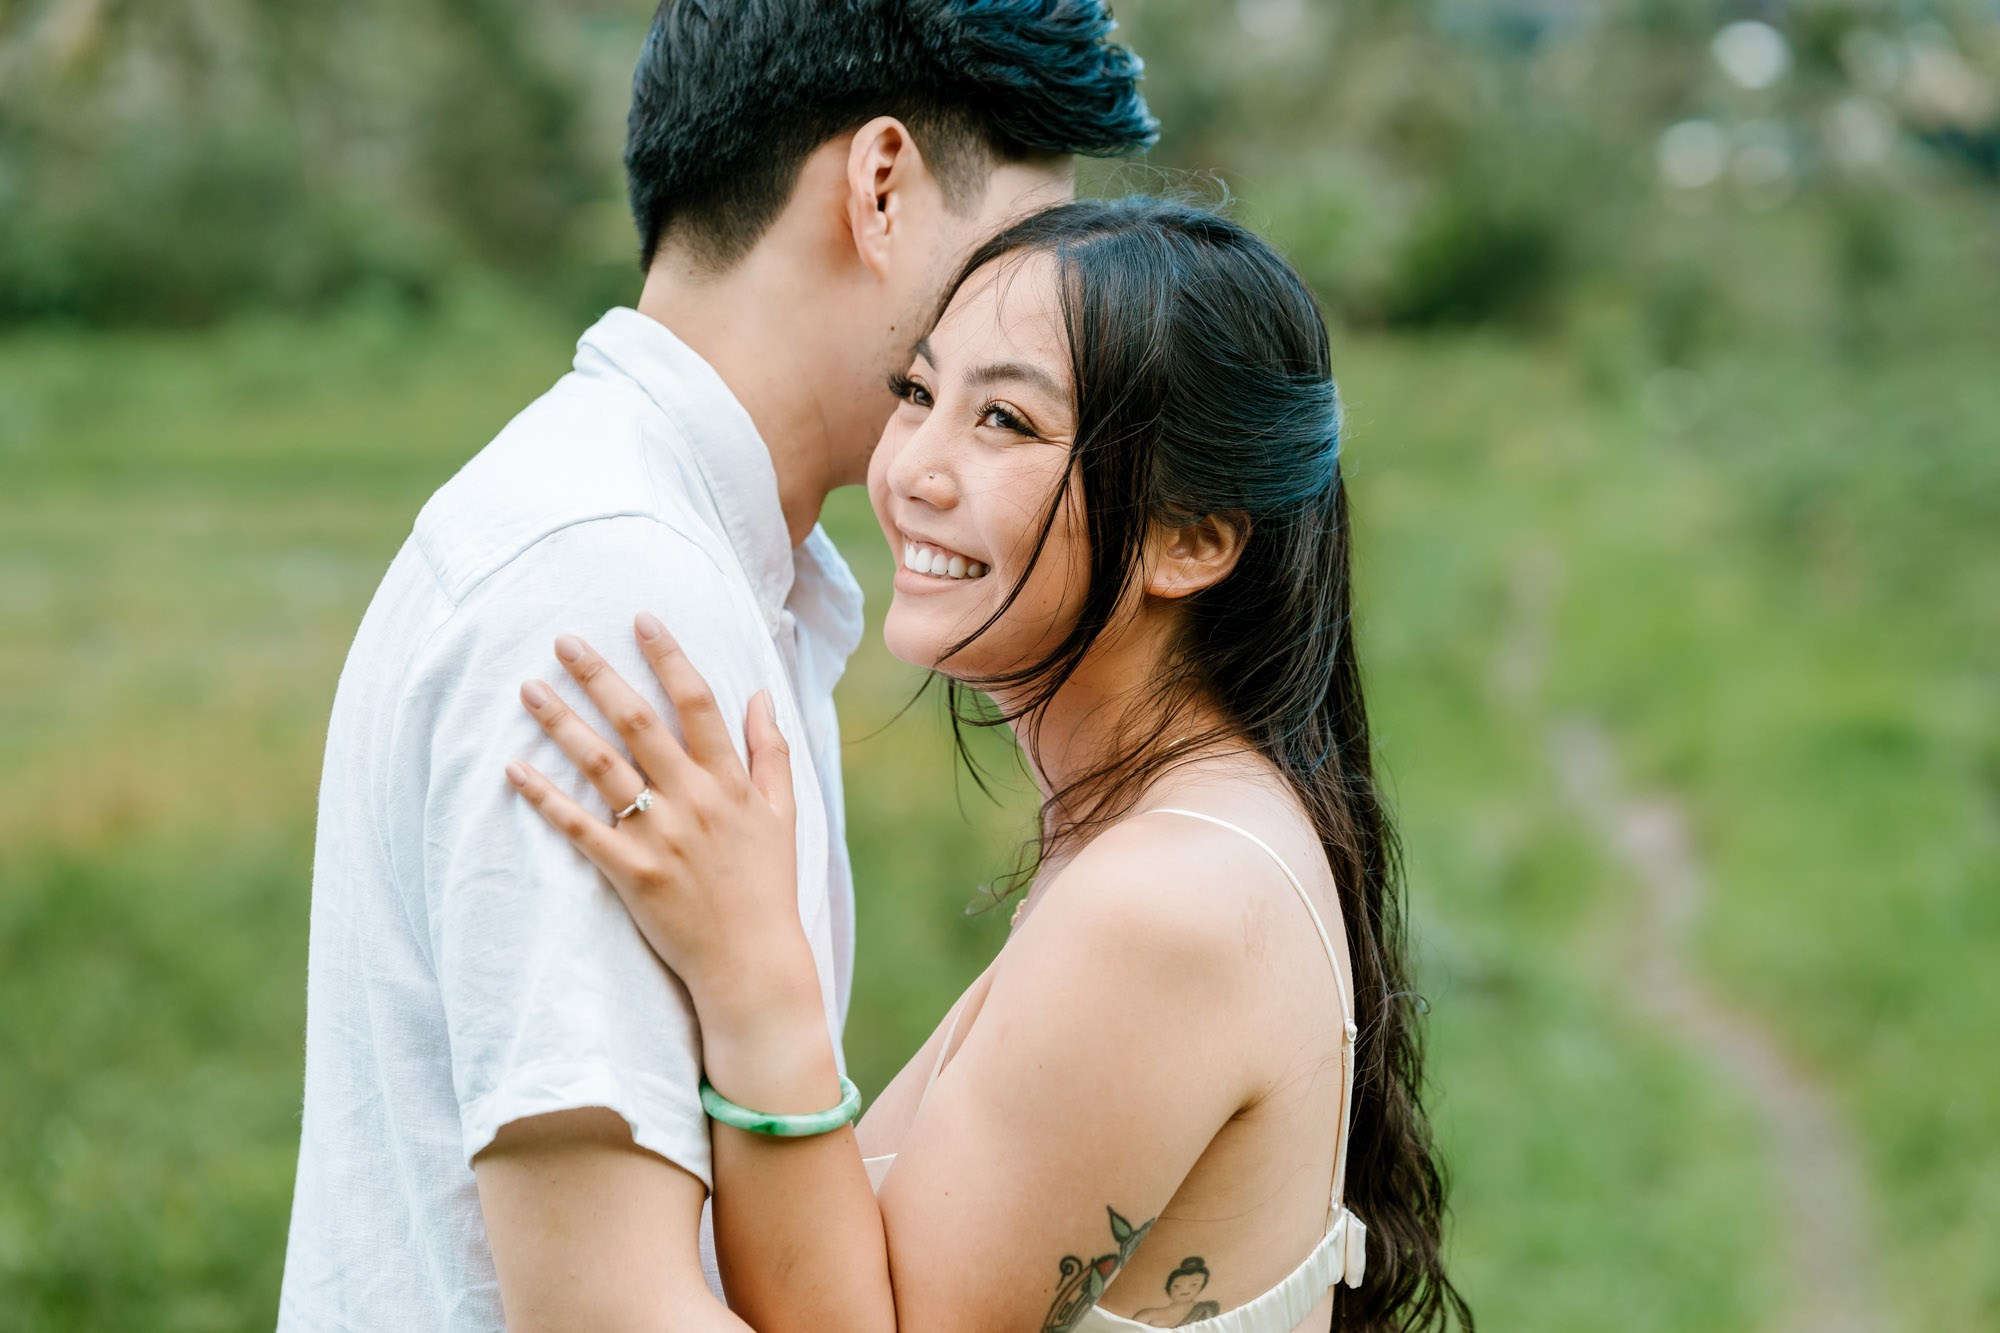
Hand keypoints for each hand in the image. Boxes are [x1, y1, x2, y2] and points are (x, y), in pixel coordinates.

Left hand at [503, 613, 812, 1022]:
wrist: (752, 962)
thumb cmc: (768, 888)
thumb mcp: (783, 814)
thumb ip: (771, 751)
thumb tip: (760, 695)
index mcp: (729, 781)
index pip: (696, 703)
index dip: (669, 657)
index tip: (642, 620)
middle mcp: (692, 799)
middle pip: (638, 722)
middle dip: (599, 675)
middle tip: (564, 640)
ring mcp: (659, 835)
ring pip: (601, 766)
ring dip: (562, 723)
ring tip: (529, 689)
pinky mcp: (629, 873)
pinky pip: (578, 827)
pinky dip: (544, 798)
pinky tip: (513, 769)